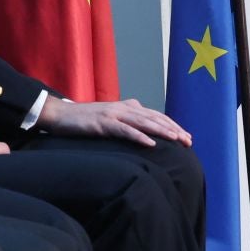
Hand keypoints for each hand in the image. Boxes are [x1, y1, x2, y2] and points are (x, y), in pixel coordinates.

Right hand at [37, 97, 192, 147]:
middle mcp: (123, 108)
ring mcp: (113, 114)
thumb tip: (145, 131)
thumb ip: (127, 121)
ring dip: (161, 131)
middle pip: (154, 118)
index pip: (156, 115)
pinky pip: (124, 130)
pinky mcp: (103, 124)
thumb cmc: (85, 120)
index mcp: (127, 106)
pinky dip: (139, 136)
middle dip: (173, 129)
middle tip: (189, 141)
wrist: (60, 115)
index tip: (186, 136)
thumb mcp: (110, 119)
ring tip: (176, 139)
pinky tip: (150, 144)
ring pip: (143, 122)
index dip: (172, 125)